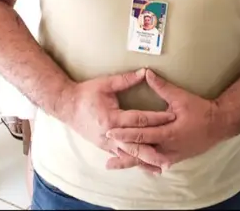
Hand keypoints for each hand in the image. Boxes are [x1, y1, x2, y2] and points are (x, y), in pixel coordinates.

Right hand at [57, 68, 175, 172]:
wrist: (66, 106)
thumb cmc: (86, 93)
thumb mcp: (105, 84)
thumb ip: (126, 80)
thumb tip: (145, 72)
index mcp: (112, 117)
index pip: (139, 119)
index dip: (156, 118)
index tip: (172, 117)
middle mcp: (110, 134)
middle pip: (136, 144)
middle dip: (153, 150)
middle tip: (170, 157)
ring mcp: (106, 143)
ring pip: (129, 155)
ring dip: (145, 161)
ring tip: (162, 168)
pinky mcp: (104, 147)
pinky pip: (122, 157)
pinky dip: (134, 162)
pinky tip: (146, 168)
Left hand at [105, 69, 224, 171]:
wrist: (218, 126)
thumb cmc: (200, 110)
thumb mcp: (181, 97)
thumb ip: (162, 87)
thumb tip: (146, 72)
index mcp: (168, 133)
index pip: (141, 135)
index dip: (124, 134)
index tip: (109, 131)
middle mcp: (168, 148)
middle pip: (140, 152)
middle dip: (122, 150)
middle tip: (105, 147)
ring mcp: (171, 156)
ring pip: (145, 161)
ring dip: (128, 162)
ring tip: (110, 163)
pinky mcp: (174, 159)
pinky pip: (154, 163)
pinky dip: (141, 164)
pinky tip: (131, 166)